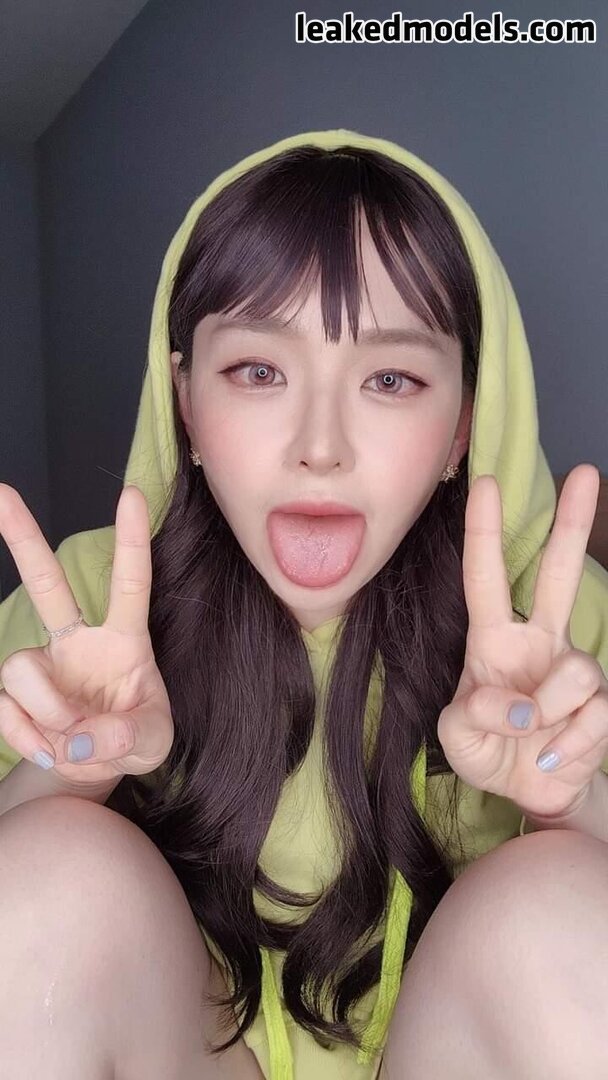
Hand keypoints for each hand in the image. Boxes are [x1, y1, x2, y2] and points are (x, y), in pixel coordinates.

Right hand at [0, 484, 173, 788]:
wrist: (99, 766)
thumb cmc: (137, 736)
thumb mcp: (152, 742)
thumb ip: (128, 737)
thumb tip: (81, 739)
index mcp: (125, 640)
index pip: (131, 584)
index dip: (130, 541)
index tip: (131, 494)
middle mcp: (78, 641)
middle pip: (47, 584)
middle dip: (24, 539)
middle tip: (2, 493)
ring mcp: (44, 663)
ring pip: (19, 667)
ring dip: (45, 711)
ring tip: (70, 740)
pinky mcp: (16, 693)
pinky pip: (5, 707)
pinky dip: (24, 736)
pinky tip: (49, 747)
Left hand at [437, 463, 607, 820]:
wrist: (526, 791)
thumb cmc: (487, 749)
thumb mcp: (456, 735)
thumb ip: (471, 715)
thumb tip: (514, 704)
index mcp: (493, 639)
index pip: (485, 577)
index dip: (484, 532)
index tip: (486, 483)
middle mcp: (538, 642)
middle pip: (558, 574)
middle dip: (572, 525)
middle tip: (585, 473)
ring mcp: (572, 671)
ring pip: (575, 671)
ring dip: (545, 710)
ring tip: (528, 735)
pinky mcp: (600, 707)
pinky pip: (592, 715)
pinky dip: (564, 743)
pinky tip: (550, 754)